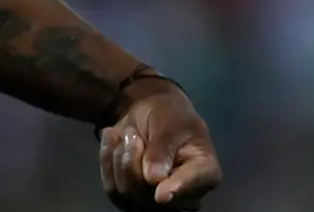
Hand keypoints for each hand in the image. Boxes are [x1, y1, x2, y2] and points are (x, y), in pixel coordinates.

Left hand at [97, 79, 221, 209]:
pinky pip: (111, 188)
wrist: (148, 113)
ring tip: (128, 134)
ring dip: (120, 158)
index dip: (177, 189)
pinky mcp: (131, 198)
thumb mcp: (171, 121)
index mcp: (205, 172)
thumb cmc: (170, 114)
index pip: (194, 184)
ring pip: (128, 193)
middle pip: (151, 195)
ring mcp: (155, 201)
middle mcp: (184, 196)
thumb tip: (154, 179)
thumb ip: (163, 147)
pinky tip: (113, 141)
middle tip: (132, 134)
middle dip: (134, 161)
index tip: (161, 194)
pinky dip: (107, 161)